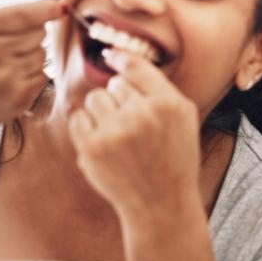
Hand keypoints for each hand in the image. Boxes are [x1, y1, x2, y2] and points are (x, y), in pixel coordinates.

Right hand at [0, 0, 62, 122]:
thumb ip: (6, 13)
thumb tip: (53, 4)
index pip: (23, 15)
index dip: (47, 9)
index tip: (61, 6)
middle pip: (38, 33)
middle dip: (32, 33)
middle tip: (10, 41)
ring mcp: (3, 80)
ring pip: (42, 55)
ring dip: (31, 55)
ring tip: (6, 61)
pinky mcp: (15, 100)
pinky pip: (42, 77)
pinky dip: (32, 75)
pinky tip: (10, 77)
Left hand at [67, 49, 213, 260]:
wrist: (161, 204)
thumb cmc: (173, 158)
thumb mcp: (183, 119)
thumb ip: (158, 88)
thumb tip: (119, 58)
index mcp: (169, 104)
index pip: (136, 66)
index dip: (120, 58)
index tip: (110, 56)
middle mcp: (143, 114)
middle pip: (114, 84)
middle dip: (119, 100)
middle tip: (133, 127)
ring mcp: (116, 131)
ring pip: (95, 98)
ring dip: (102, 113)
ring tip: (119, 136)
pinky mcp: (93, 148)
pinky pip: (78, 118)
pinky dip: (86, 129)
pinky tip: (104, 145)